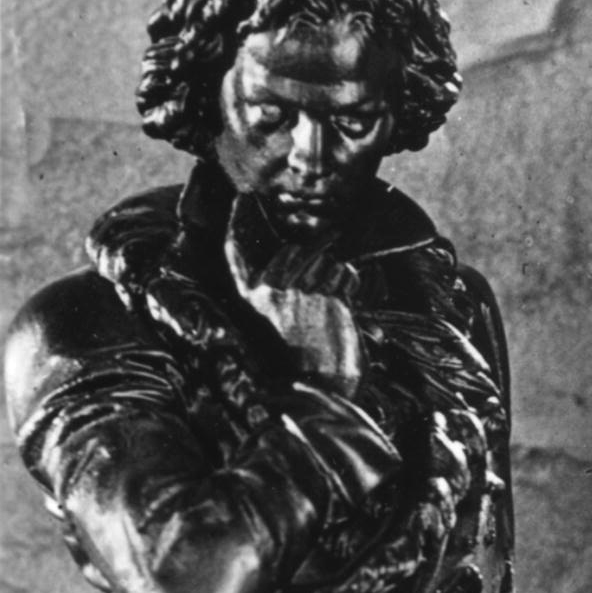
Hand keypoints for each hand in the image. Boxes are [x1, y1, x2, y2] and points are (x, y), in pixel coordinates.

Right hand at [226, 213, 362, 389]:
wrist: (322, 391)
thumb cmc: (301, 364)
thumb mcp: (276, 326)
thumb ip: (279, 295)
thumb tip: (299, 261)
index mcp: (255, 297)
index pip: (237, 253)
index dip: (237, 223)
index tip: (242, 200)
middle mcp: (275, 289)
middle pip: (292, 251)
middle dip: (311, 258)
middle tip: (324, 279)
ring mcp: (304, 290)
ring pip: (324, 260)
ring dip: (335, 276)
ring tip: (334, 306)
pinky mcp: (332, 296)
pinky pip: (346, 273)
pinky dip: (352, 285)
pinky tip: (349, 306)